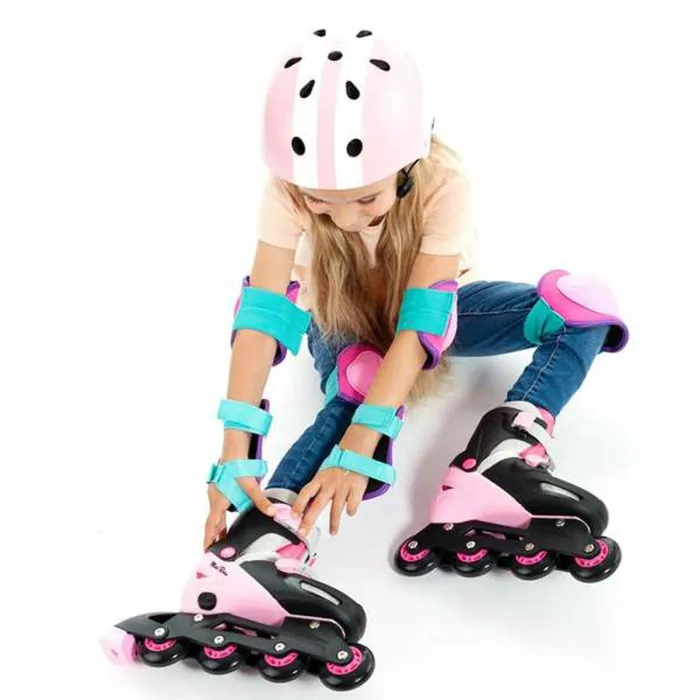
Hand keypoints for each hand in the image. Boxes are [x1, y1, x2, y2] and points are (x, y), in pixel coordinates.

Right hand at [204, 429, 277, 550]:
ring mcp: (215, 494)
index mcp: (219, 502)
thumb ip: (261, 501)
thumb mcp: (251, 486)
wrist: (233, 450)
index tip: (205, 551)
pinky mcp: (219, 489)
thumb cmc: (237, 466)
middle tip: (214, 549)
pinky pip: (218, 507)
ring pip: (215, 514)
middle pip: (212, 522)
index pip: (211, 526)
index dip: (208, 540)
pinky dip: (221, 516)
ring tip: (222, 538)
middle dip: (213, 536)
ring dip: (218, 527)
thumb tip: (271, 512)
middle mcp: (214, 499)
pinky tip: (227, 517)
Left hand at [293, 468, 367, 537]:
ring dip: (334, 524)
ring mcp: (343, 486)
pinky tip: (350, 512)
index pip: (305, 493)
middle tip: (303, 532)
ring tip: (333, 532)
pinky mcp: (356, 488)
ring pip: (336, 509)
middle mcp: (330, 483)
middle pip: (317, 505)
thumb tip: (307, 506)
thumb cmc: (340, 464)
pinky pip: (352, 506)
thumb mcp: (325, 474)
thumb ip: (318, 488)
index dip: (298, 505)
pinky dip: (351, 511)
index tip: (293, 516)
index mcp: (320, 478)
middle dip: (308, 521)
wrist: (357, 452)